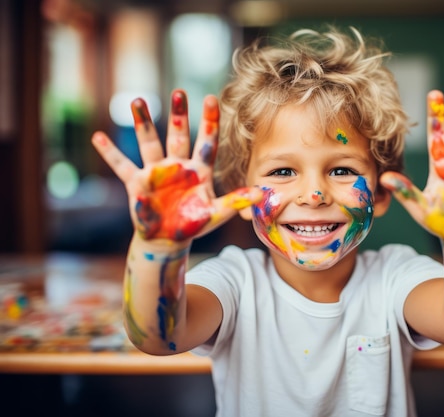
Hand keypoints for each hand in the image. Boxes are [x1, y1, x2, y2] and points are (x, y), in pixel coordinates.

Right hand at [91, 90, 261, 243]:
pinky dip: (110, 153)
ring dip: (142, 123)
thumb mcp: (216, 215)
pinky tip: (97, 137)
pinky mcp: (137, 184)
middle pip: (178, 135)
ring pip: (149, 143)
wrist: (168, 239)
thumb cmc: (193, 225)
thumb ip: (235, 202)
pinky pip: (122, 166)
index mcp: (199, 171)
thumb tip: (262, 194)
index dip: (210, 121)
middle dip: (178, 115)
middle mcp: (178, 166)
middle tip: (179, 92)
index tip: (212, 98)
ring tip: (137, 101)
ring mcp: (156, 173)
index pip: (207, 141)